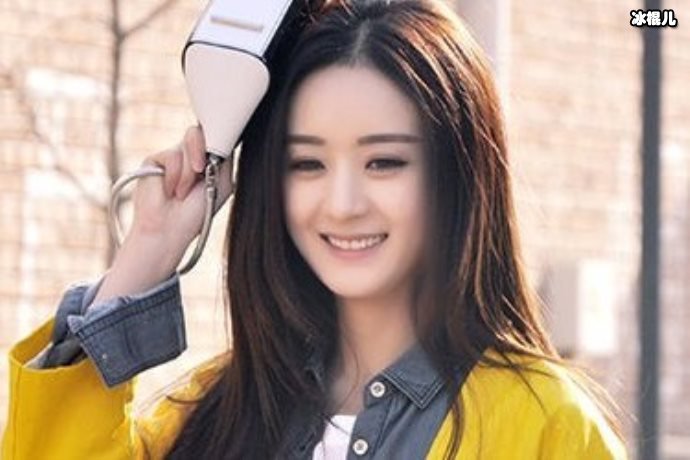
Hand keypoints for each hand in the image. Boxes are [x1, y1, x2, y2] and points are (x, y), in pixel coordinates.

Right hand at [92, 126, 232, 304]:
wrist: (170, 230)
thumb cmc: (197, 212)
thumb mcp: (222, 183)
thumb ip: (224, 158)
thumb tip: (222, 134)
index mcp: (207, 161)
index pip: (214, 136)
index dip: (219, 134)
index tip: (226, 135)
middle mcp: (189, 156)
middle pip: (202, 132)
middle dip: (205, 150)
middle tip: (202, 171)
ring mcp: (172, 157)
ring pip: (188, 143)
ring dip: (190, 172)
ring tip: (183, 193)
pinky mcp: (154, 161)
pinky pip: (171, 155)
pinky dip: (176, 175)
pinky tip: (171, 191)